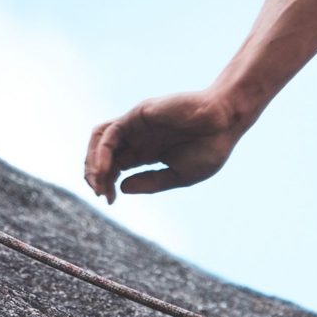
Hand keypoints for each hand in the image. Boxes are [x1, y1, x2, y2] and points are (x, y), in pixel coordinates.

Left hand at [84, 90, 251, 202]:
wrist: (225, 120)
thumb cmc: (210, 147)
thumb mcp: (179, 175)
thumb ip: (151, 182)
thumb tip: (121, 188)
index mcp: (147, 154)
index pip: (115, 168)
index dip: (107, 184)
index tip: (110, 201)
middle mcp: (138, 139)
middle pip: (103, 156)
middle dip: (95, 176)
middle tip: (101, 194)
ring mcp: (136, 126)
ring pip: (99, 141)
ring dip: (91, 162)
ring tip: (97, 182)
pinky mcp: (136, 115)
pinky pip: (109, 133)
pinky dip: (101, 152)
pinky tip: (104, 169)